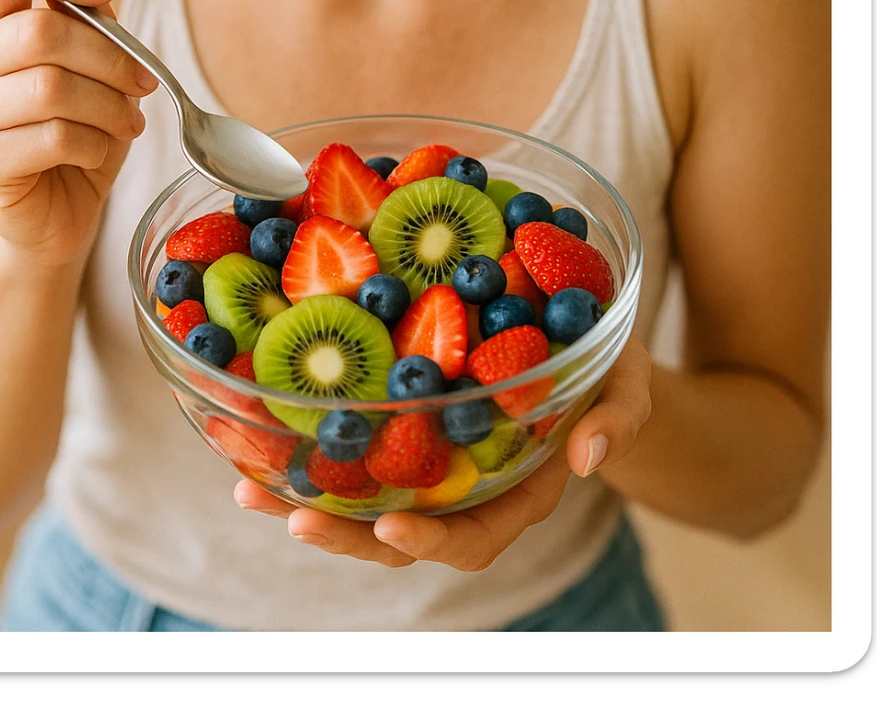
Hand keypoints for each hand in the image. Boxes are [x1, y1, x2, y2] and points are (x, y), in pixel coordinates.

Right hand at [0, 0, 158, 267]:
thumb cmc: (73, 123)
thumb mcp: (91, 50)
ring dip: (108, 105)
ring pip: (51, 88)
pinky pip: (53, 138)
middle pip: (39, 30)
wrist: (55, 208)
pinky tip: (99, 149)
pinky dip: (94, 143)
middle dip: (111, 56)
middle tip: (143, 80)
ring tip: (126, 119)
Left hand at [234, 334, 651, 568]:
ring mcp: (429, 459)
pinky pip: (353, 447)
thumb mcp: (627, 383)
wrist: (581, 336)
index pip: (475, 536)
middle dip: (344, 534)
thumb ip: (617, 417)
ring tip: (249, 487)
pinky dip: (306, 446)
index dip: (433, 540)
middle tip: (293, 518)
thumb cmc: (607, 368)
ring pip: (363, 497)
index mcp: (519, 488)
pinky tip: (256, 433)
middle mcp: (466, 486)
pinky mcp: (401, 422)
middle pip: (399, 532)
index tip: (392, 528)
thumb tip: (591, 455)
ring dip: (307, 498)